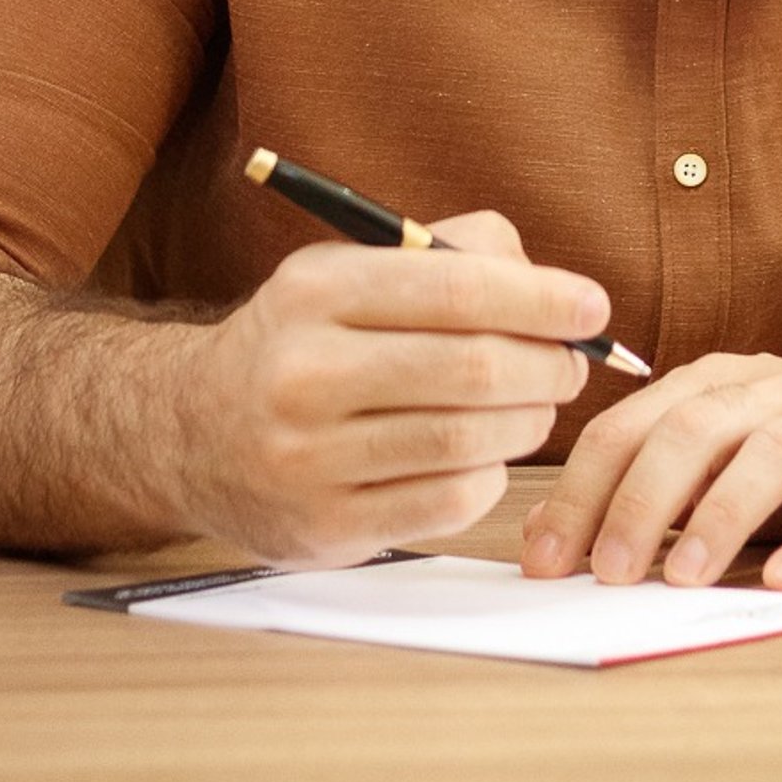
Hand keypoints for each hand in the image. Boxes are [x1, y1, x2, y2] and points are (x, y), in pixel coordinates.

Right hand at [177, 211, 607, 566]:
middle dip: (549, 365)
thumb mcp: (350, 268)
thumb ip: (450, 253)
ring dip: (527, 422)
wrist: (188, 431)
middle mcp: (304, 373)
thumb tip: (549, 283)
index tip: (593, 307)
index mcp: (316, 292)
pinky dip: (488, 476)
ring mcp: (309, 458)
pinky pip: (447, 503)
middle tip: (572, 363)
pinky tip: (482, 455)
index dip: (542, 299)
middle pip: (474, 370)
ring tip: (534, 405)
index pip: (456, 289)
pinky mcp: (324, 527)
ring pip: (468, 441)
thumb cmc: (302, 340)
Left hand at [519, 351, 781, 591]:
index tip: (544, 556)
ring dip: (719, 516)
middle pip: (693, 430)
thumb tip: (559, 535)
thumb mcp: (731, 449)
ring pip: (772, 453)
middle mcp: (775, 391)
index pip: (633, 425)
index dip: (582, 488)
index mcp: (720, 382)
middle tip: (603, 572)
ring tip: (681, 578)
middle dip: (638, 500)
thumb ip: (657, 481)